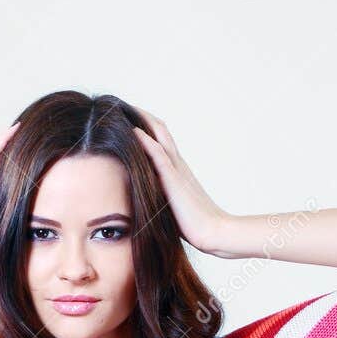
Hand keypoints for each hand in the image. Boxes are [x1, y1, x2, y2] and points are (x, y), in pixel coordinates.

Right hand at [0, 120, 20, 277]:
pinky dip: (4, 139)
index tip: (31, 152)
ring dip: (9, 137)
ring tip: (25, 124)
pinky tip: (15, 128)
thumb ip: (6, 230)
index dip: (15, 162)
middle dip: (13, 145)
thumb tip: (24, 239)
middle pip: (0, 159)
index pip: (3, 175)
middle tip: (30, 130)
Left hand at [132, 109, 232, 254]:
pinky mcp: (174, 180)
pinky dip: (145, 141)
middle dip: (142, 116)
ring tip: (123, 109)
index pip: (162, 140)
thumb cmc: (195, 225)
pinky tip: (132, 131)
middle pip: (160, 130)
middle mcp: (178, 164)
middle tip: (122, 106)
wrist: (214, 231)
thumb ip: (162, 197)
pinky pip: (158, 154)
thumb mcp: (174, 207)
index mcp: (178, 170)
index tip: (129, 119)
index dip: (147, 127)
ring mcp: (177, 169)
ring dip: (142, 120)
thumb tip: (145, 200)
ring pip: (159, 135)